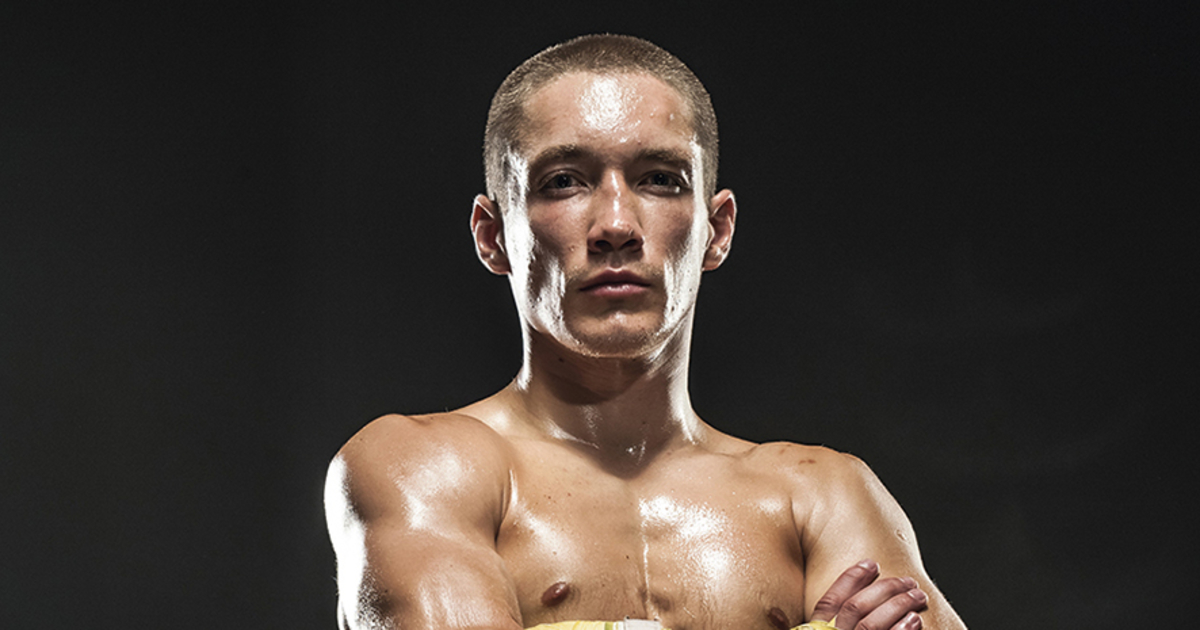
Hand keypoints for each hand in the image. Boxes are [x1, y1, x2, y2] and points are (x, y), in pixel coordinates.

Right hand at [810, 559, 926, 629]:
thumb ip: (805, 626)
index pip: (830, 601)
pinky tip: (915, 620)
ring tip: (917, 596)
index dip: (850, 579)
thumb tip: (786, 610)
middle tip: (907, 581)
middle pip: (856, 608)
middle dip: (884, 590)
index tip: (871, 563)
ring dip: (897, 606)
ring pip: (872, 624)